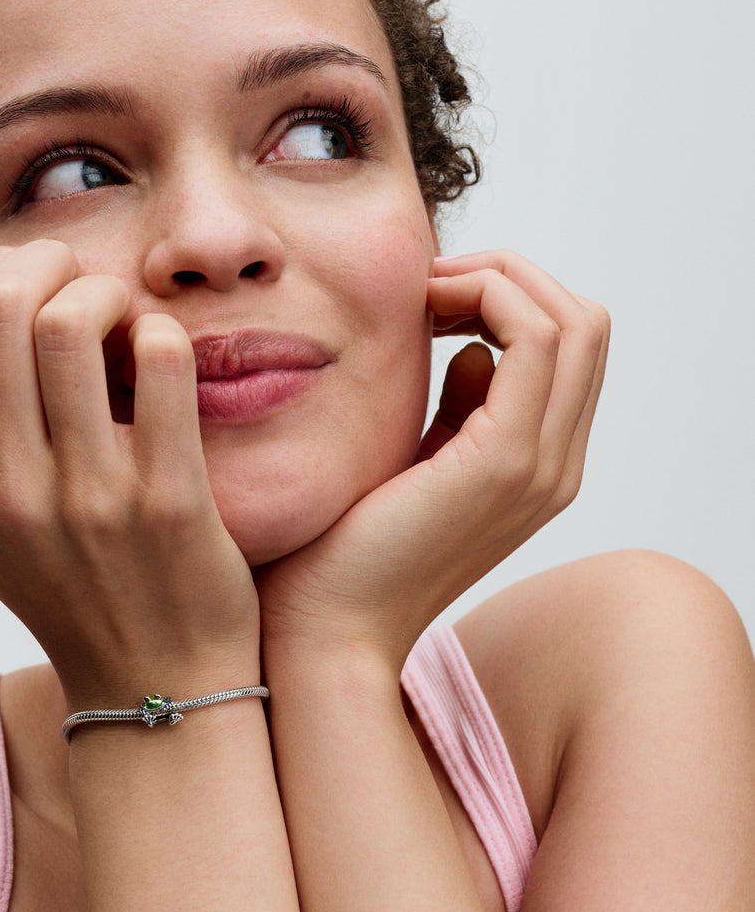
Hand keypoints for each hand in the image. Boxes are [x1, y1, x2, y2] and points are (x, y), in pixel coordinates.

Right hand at [0, 242, 259, 704]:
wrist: (151, 686)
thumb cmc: (73, 583)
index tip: (38, 277)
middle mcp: (5, 489)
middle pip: (3, 304)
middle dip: (53, 264)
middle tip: (89, 282)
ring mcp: (84, 498)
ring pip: (74, 324)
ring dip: (110, 296)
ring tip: (130, 323)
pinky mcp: (168, 504)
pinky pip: (162, 364)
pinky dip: (164, 335)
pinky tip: (168, 357)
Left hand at [255, 250, 608, 666]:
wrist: (325, 635)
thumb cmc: (341, 556)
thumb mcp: (410, 465)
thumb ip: (455, 412)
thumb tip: (472, 350)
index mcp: (539, 468)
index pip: (570, 348)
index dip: (510, 298)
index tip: (431, 299)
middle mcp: (556, 468)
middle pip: (585, 324)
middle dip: (509, 276)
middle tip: (429, 284)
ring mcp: (540, 467)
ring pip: (572, 321)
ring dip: (498, 279)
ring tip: (425, 294)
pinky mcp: (504, 462)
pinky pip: (532, 339)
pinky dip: (484, 299)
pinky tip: (420, 312)